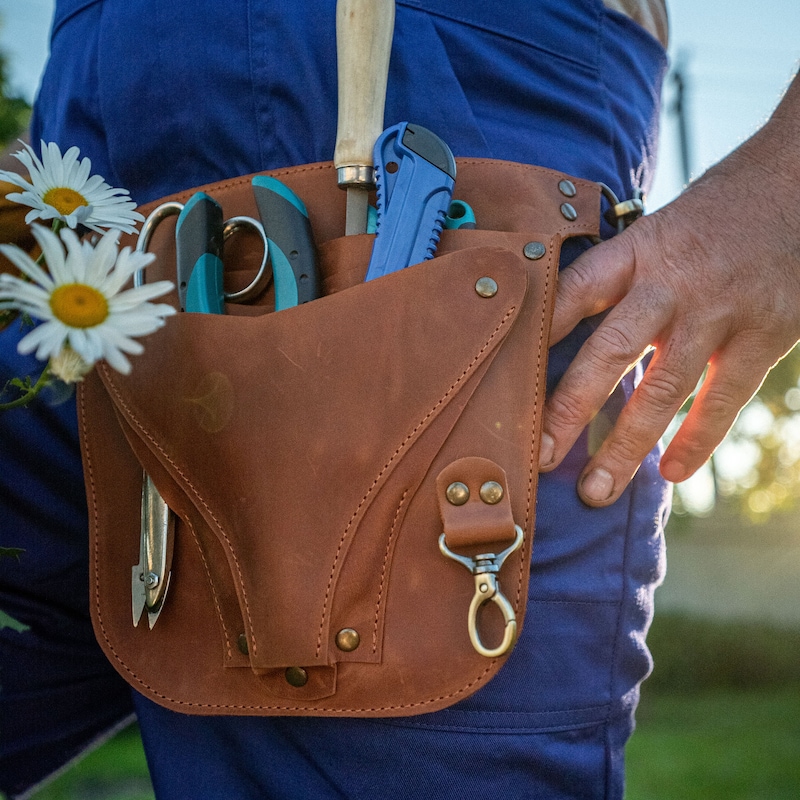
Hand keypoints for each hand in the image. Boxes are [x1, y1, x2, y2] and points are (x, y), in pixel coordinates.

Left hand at [539, 75, 799, 505]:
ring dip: (626, 446)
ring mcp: (718, 312)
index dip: (538, 335)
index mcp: (636, 252)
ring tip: (595, 491)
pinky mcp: (765, 334)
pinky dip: (698, 440)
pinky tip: (672, 475)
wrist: (799, 182)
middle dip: (570, 409)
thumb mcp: (654, 230)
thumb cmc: (712, 215)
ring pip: (663, 389)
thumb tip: (558, 328)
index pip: (574, 293)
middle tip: (539, 456)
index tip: (504, 379)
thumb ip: (616, 278)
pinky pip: (724, 398)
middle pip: (609, 351)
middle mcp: (671, 283)